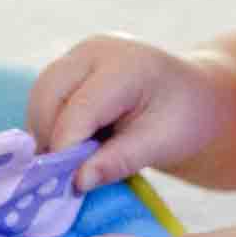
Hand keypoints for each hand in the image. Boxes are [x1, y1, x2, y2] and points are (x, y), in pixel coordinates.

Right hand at [27, 35, 228, 192]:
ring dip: (45, 133)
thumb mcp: (162, 144)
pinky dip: (48, 126)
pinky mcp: (70, 67)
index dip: (66, 150)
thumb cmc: (186, 120)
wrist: (195, 97)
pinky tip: (69, 148)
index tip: (65, 186)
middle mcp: (95, 50)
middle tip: (61, 178)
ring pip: (39, 96)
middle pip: (48, 95)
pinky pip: (44, 98)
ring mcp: (79, 54)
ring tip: (67, 163)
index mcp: (126, 65)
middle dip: (50, 139)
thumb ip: (119, 161)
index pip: (79, 110)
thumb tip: (77, 181)